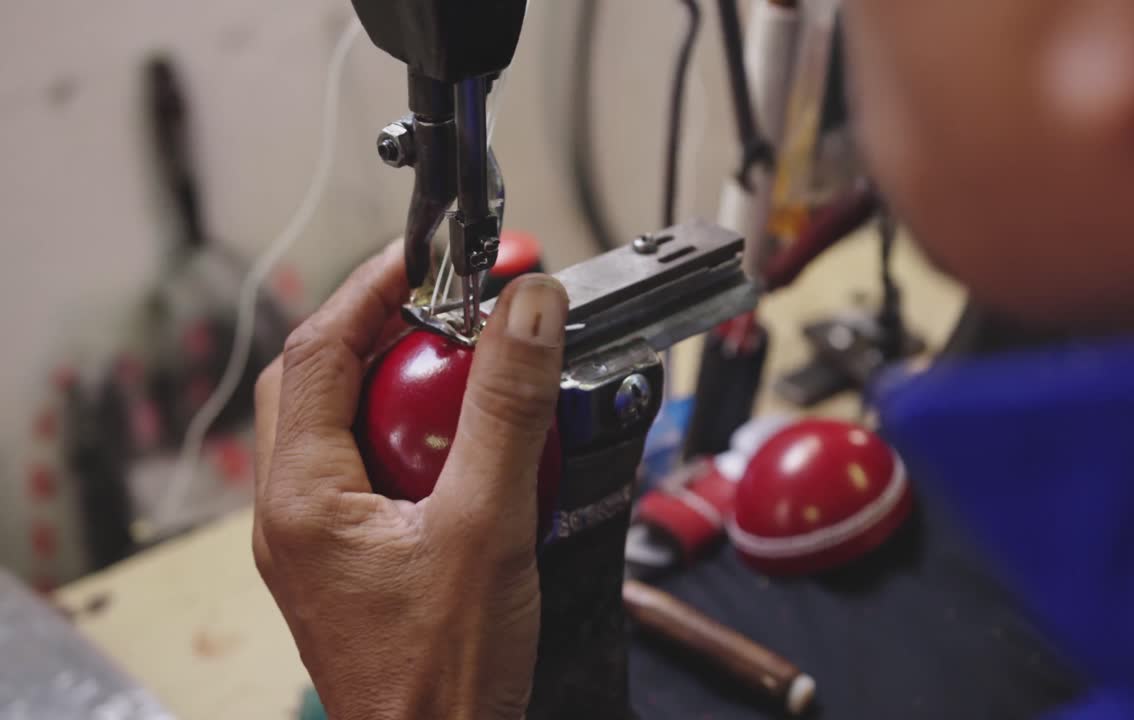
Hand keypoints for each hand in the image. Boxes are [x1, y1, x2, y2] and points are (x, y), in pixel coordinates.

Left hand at [253, 242, 568, 719]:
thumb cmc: (439, 678)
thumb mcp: (486, 528)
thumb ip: (507, 411)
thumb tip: (526, 311)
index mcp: (301, 496)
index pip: (319, 350)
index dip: (374, 288)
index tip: (428, 256)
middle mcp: (294, 513)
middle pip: (325, 381)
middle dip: (391, 332)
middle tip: (457, 308)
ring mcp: (320, 539)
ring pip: (351, 426)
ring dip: (409, 389)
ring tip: (475, 373)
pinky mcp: (354, 559)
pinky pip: (375, 472)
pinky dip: (422, 443)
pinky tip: (476, 453)